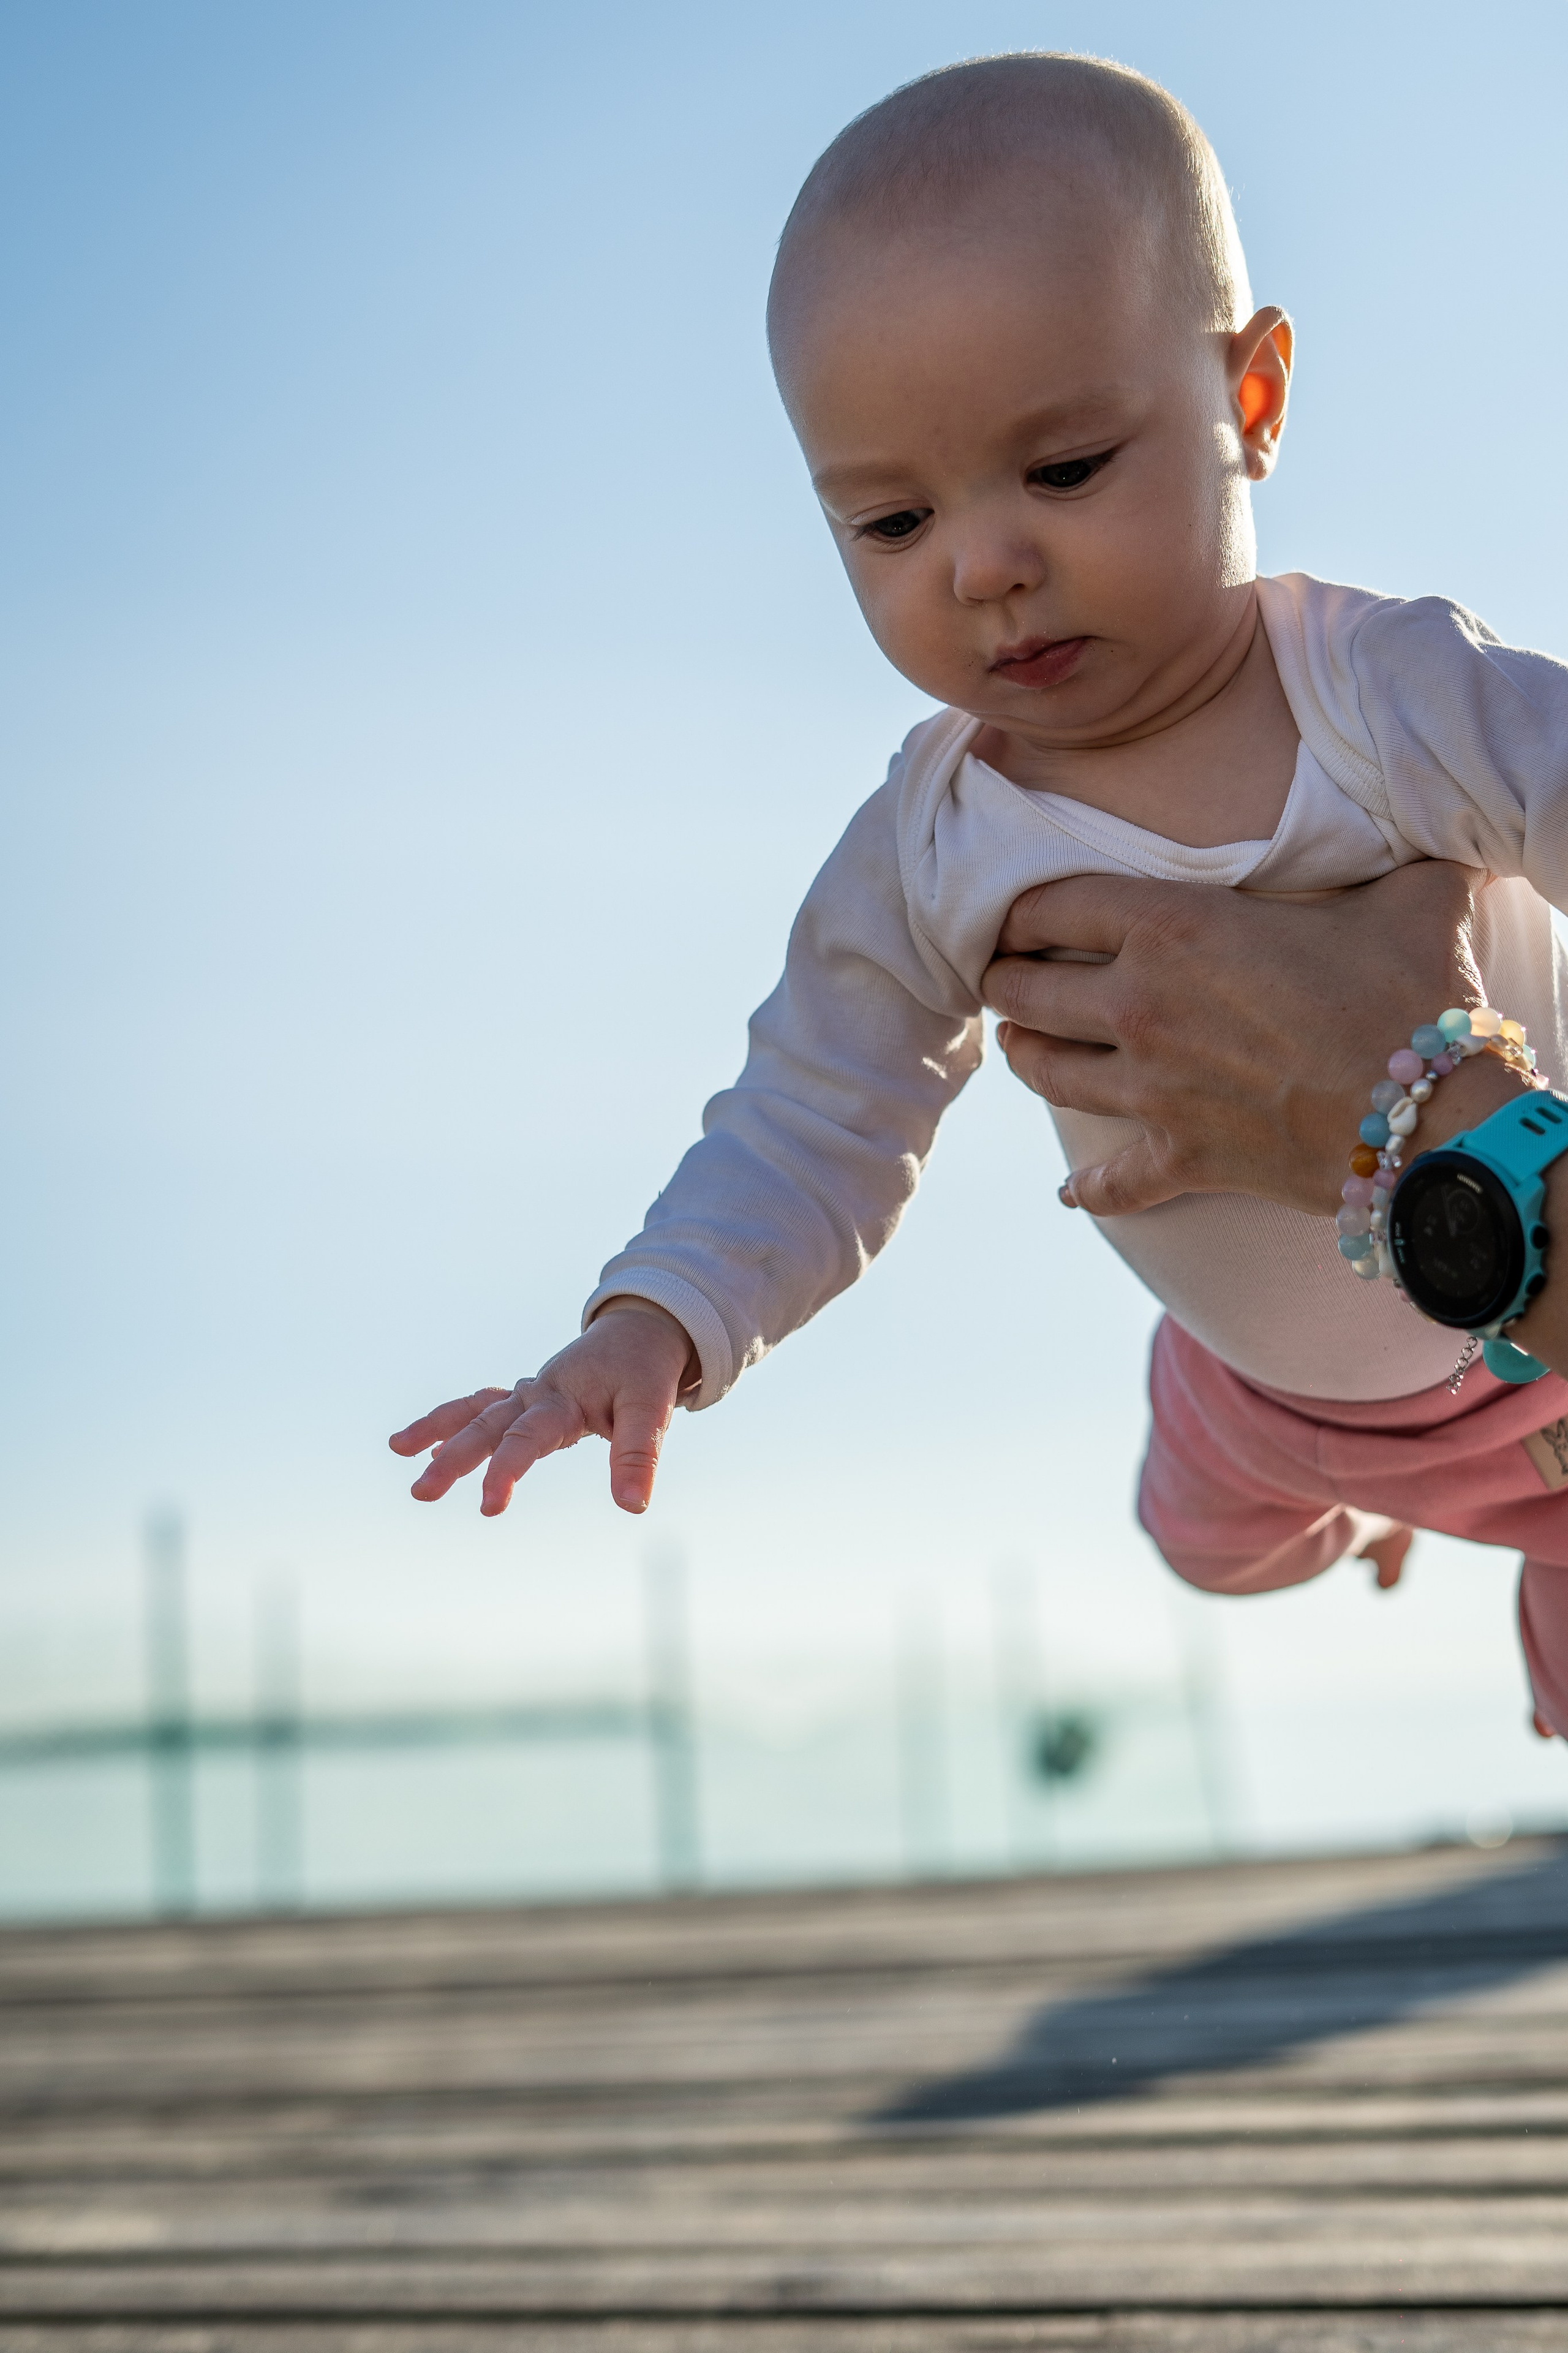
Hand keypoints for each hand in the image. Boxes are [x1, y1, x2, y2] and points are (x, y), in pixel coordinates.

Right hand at [388, 1300, 697, 1516]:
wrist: (641, 1331)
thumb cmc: (645, 1371)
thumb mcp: (651, 1409)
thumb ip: (637, 1455)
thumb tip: (632, 1507)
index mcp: (562, 1398)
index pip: (526, 1437)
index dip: (506, 1470)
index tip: (488, 1507)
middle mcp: (537, 1394)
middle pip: (486, 1425)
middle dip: (452, 1459)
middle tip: (421, 1493)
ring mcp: (528, 1394)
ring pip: (474, 1410)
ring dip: (436, 1430)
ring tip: (398, 1449)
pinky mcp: (528, 1399)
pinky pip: (483, 1409)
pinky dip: (456, 1424)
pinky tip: (433, 1452)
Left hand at [981, 860, 1487, 1218]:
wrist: (1434, 1113)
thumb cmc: (1418, 993)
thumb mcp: (1412, 896)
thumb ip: (1401, 857)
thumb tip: (1445, 835)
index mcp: (1174, 926)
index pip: (1052, 905)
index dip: (1019, 909)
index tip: (1012, 913)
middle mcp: (1141, 1006)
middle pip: (1026, 990)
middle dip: (1004, 981)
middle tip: (1000, 976)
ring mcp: (1152, 1089)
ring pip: (1046, 1071)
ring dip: (1023, 1055)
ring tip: (1019, 1042)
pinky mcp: (1180, 1158)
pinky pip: (1111, 1181)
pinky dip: (1088, 1188)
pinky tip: (1070, 1191)